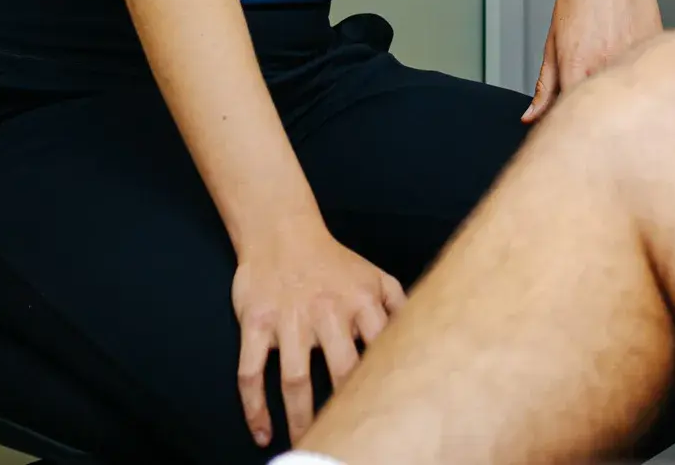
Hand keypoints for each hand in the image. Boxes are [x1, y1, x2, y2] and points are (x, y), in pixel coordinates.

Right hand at [231, 224, 405, 447]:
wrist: (281, 231)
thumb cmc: (333, 262)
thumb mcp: (373, 277)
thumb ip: (399, 307)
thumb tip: (424, 341)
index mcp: (361, 302)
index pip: (380, 350)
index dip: (385, 385)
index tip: (390, 416)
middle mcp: (327, 312)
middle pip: (340, 371)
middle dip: (345, 410)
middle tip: (348, 441)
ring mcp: (289, 319)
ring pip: (294, 379)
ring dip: (300, 418)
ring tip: (306, 445)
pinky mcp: (256, 323)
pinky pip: (250, 372)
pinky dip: (254, 407)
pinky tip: (262, 432)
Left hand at [524, 0, 661, 120]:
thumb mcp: (554, 40)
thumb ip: (545, 85)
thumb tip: (532, 117)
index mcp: (577, 68)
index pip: (572, 116)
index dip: (570, 126)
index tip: (568, 127)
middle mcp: (608, 66)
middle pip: (602, 110)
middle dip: (595, 116)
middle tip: (592, 105)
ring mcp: (635, 58)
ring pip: (628, 96)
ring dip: (621, 98)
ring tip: (614, 78)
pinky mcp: (656, 49)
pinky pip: (647, 76)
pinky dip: (640, 79)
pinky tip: (632, 67)